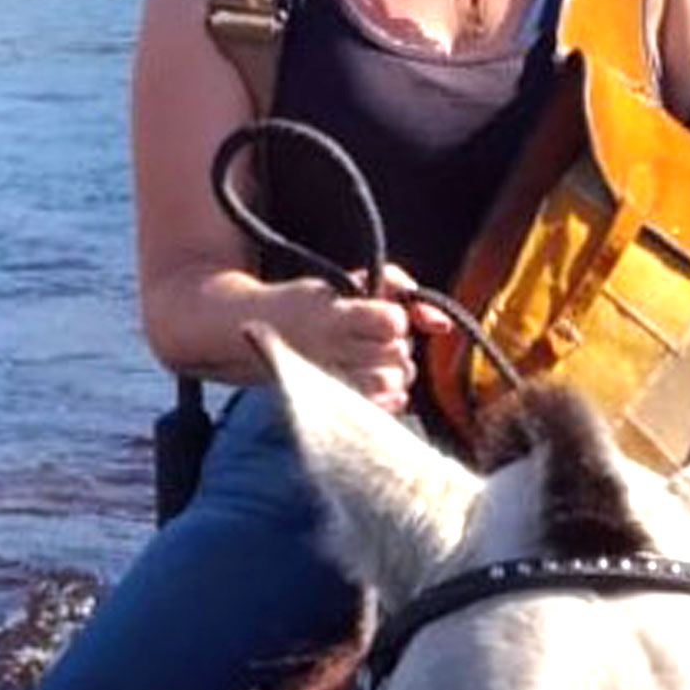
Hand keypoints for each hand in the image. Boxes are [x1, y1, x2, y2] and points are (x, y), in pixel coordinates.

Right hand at [259, 269, 425, 411]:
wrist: (248, 331)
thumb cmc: (309, 304)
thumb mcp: (346, 282)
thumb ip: (397, 286)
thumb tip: (442, 323)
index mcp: (334, 314)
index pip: (392, 321)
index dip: (395, 319)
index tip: (379, 317)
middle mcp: (331, 349)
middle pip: (398, 353)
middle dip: (396, 346)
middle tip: (375, 341)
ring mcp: (330, 380)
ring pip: (394, 381)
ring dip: (394, 371)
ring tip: (373, 362)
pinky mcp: (332, 404)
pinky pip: (384, 406)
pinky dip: (388, 396)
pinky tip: (373, 382)